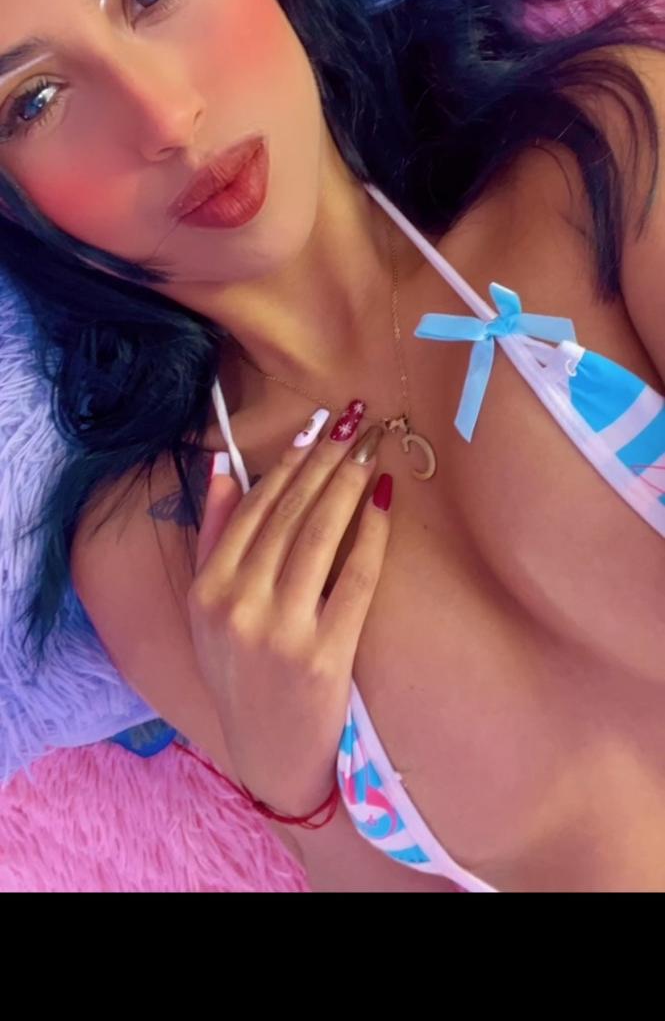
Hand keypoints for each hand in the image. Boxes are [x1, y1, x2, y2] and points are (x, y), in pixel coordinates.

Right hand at [187, 401, 392, 817]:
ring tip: (371, 446)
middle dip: (326, 458)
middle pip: (290, 512)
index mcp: (209, 591)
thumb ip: (214, 537)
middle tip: (356, 419)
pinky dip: (371, 533)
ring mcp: (282, 630)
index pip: (254, 508)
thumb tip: (223, 466)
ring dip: (348, 482)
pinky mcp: (326, 653)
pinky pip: (356, 577)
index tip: (316, 424)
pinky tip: (384, 500)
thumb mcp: (207, 613)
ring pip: (321, 534)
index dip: (288, 461)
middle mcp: (240, 605)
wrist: (271, 759)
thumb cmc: (240, 677)